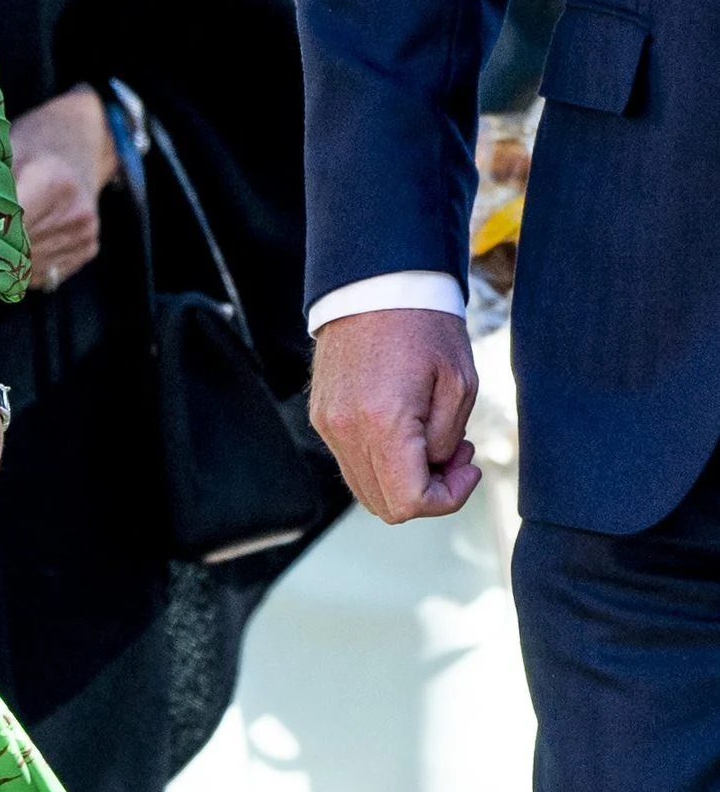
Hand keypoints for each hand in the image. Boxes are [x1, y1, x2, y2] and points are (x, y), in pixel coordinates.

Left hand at [8, 85, 114, 292]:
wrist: (77, 144)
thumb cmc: (32, 146)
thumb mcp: (7, 152)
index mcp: (51, 182)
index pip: (8, 227)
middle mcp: (73, 212)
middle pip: (19, 251)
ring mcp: (84, 233)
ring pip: (31, 268)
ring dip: (7, 265)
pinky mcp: (88, 248)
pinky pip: (46, 274)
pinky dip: (27, 269)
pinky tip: (17, 248)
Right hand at [309, 306, 480, 523]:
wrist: (375, 285)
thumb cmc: (423, 325)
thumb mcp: (460, 384)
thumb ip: (446, 441)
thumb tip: (433, 469)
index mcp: (383, 422)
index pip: (409, 502)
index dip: (447, 499)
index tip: (468, 469)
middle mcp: (346, 430)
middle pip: (384, 506)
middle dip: (427, 493)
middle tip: (454, 456)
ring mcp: (329, 426)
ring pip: (366, 489)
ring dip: (403, 480)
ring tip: (430, 441)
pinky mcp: (323, 417)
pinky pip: (352, 462)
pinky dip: (382, 462)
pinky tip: (405, 430)